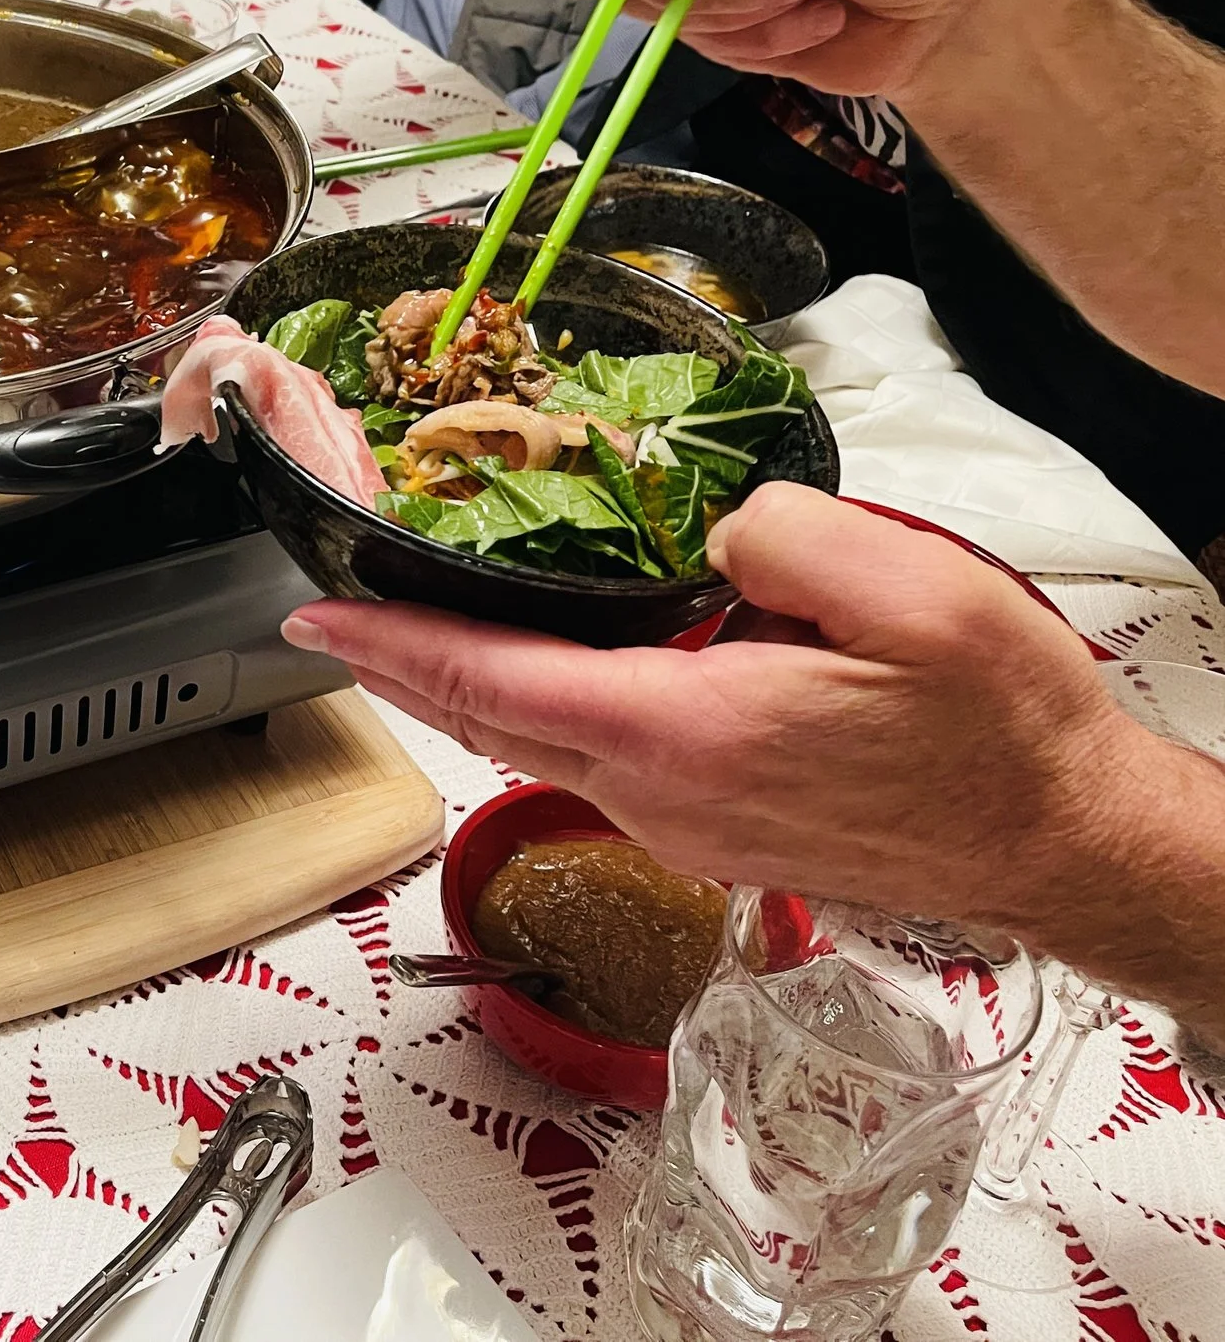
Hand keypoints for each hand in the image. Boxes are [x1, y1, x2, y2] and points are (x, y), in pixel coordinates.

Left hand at [281, 485, 1174, 938]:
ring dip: (458, 693)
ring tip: (402, 637)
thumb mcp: (910, 590)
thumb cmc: (996, 726)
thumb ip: (781, 535)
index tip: (315, 615)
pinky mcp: (714, 831)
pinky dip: (529, 715)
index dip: (393, 644)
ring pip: (533, 747)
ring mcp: (683, 824)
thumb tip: (706, 535)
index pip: (494, 681)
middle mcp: (660, 794)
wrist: (1059, 838)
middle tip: (324, 621)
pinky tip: (526, 680)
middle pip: (488, 723)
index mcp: (682, 733)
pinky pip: (588, 763)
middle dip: (397, 668)